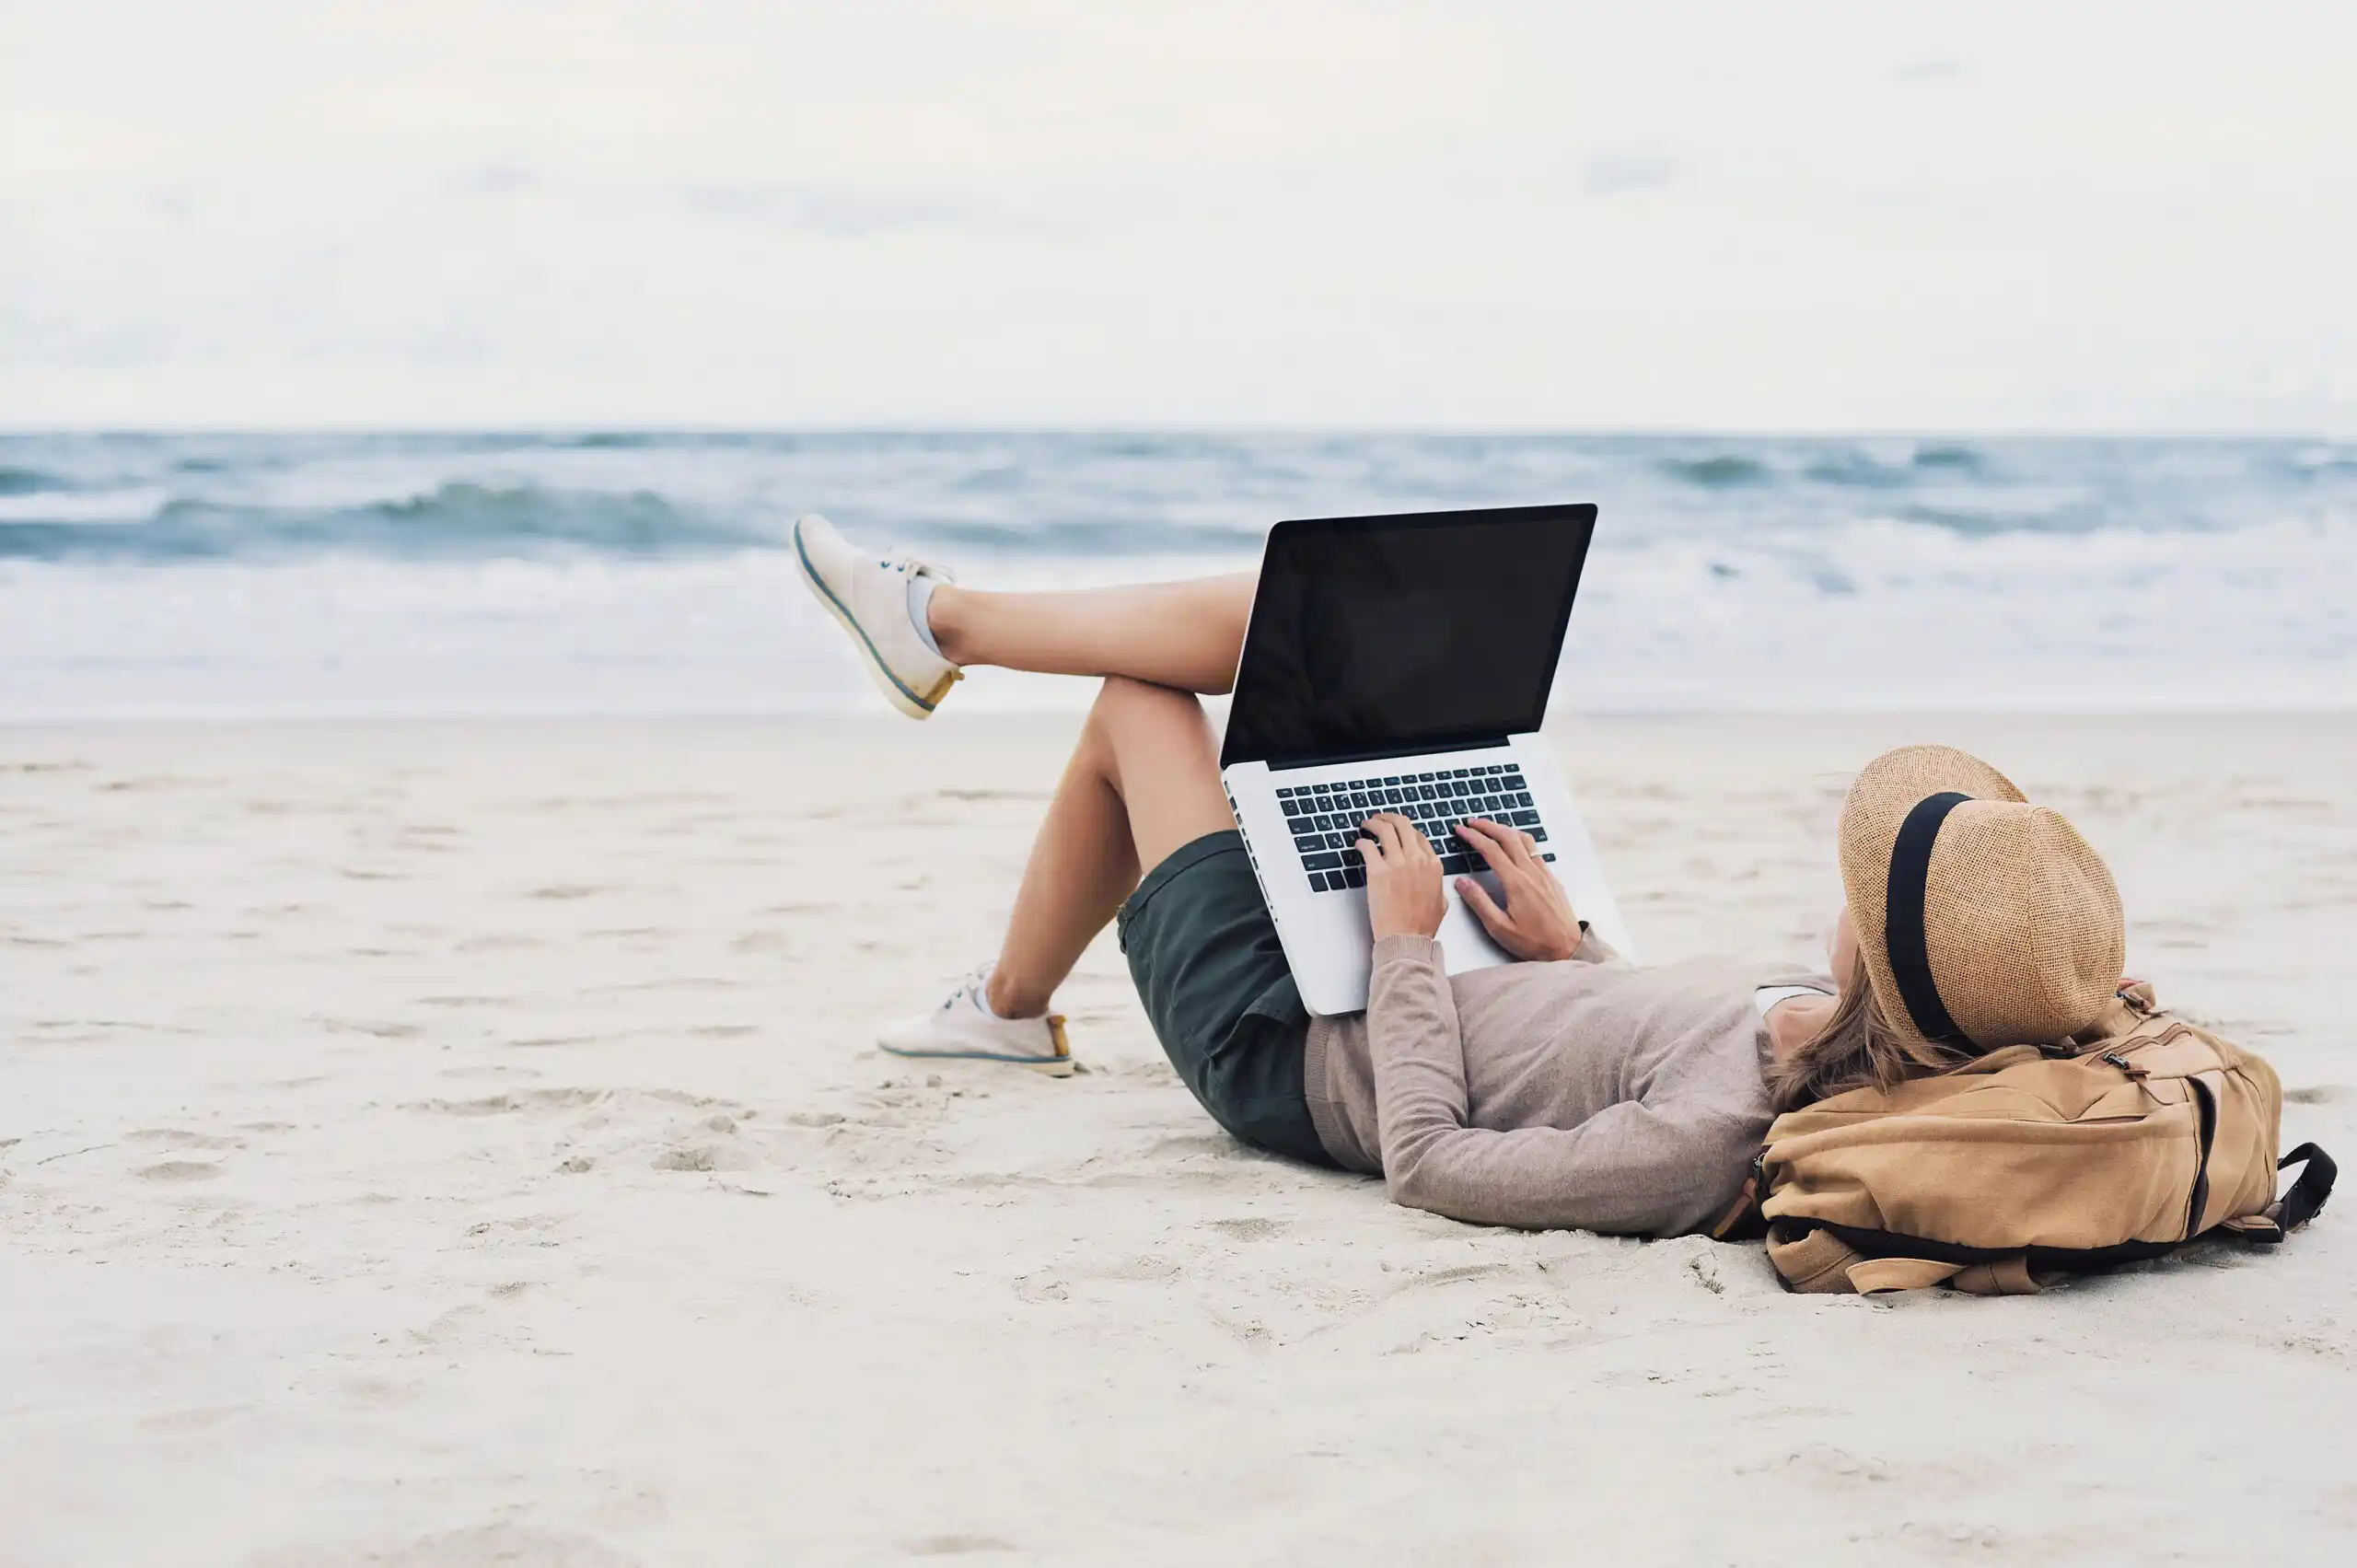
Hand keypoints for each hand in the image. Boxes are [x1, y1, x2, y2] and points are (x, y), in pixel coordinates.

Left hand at [1357, 813, 1444, 941]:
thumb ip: (1439, 887)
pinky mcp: (1377, 871)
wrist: (1407, 938)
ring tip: (1367, 825)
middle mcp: (1417, 859)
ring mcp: (1397, 863)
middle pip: (1402, 824)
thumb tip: (1436, 884)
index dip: (1405, 830)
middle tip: (1379, 819)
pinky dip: (1362, 842)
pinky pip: (1368, 846)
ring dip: (1373, 823)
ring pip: (1385, 828)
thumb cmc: (1422, 926)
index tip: (1396, 831)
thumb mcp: (1442, 903)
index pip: (1418, 835)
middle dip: (1389, 817)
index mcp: (1433, 864)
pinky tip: (1359, 844)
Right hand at [1453, 818, 1582, 961]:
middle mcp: (1531, 872)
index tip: (1461, 830)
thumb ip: (1479, 902)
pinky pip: (1535, 850)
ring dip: (1506, 830)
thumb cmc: (1534, 942)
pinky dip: (1520, 841)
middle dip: (1488, 826)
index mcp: (1516, 883)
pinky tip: (1515, 846)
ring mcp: (1544, 873)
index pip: (1491, 850)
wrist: (1567, 948)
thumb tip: (1461, 882)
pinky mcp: (1551, 878)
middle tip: (1472, 822)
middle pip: (1508, 837)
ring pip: (1524, 840)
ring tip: (1492, 828)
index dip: (1474, 837)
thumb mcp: (1499, 928)